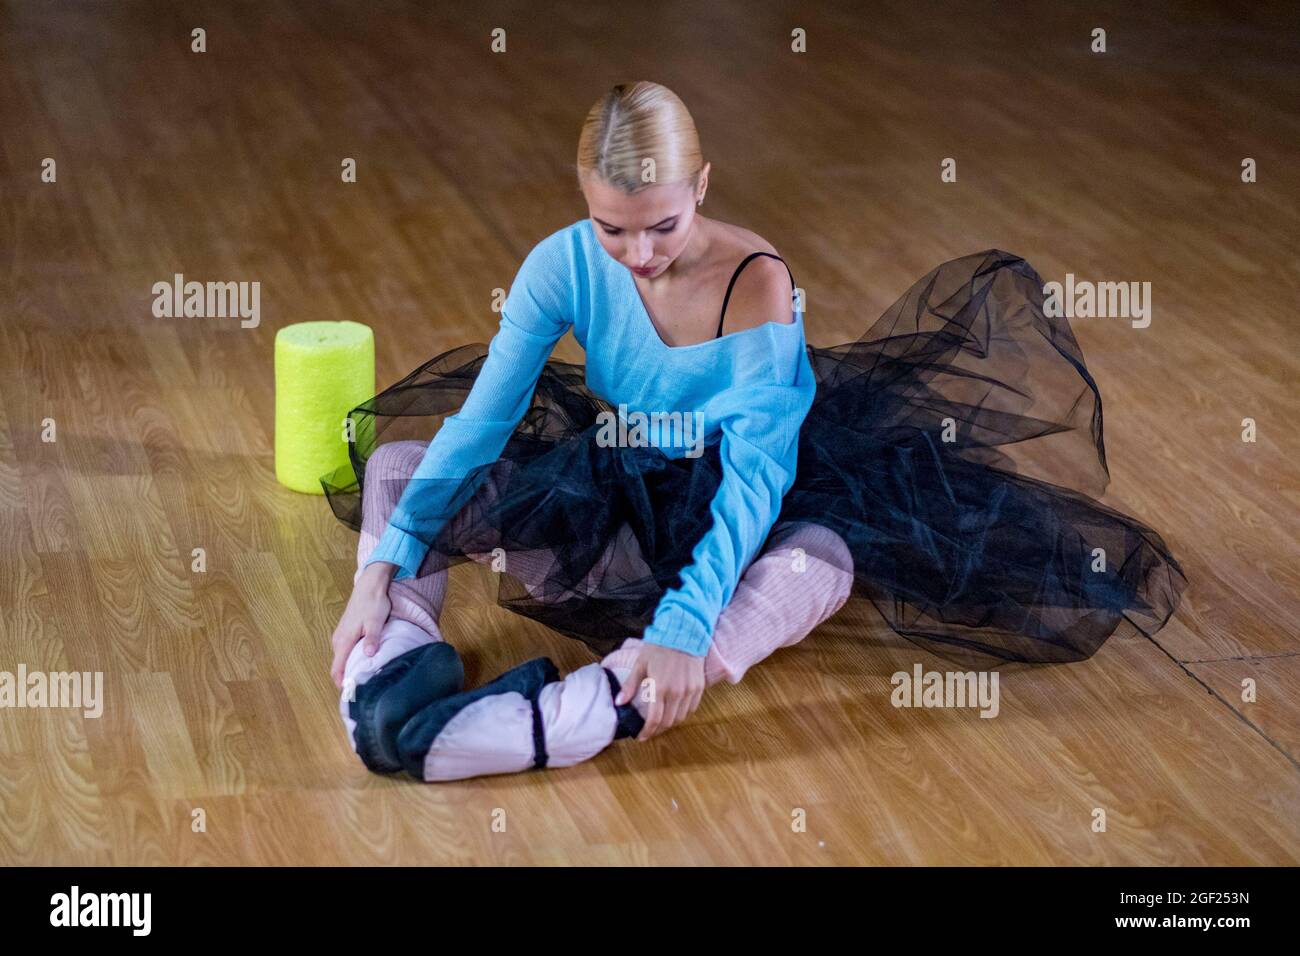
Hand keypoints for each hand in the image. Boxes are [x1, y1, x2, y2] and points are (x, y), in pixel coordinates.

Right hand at [329, 563, 394, 688]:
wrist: (370, 586)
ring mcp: (341, 636)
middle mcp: (338, 640)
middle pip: (338, 666)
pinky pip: (345, 652)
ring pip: (342, 659)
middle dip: (346, 680)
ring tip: (363, 681)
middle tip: (360, 692)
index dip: (341, 684)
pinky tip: (363, 664)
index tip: (350, 697)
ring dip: (349, 670)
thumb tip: (368, 655)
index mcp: (343, 640)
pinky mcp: (346, 632)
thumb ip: (372, 639)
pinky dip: (350, 660)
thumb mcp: (375, 622)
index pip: (337, 669)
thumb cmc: (373, 603)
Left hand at [614, 643, 705, 739]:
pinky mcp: (699, 687)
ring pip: (680, 717)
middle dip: (657, 729)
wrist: (684, 634)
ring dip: (670, 723)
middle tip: (649, 730)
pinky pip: (691, 708)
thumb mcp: (640, 665)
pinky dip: (682, 713)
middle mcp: (676, 692)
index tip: (641, 737)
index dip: (647, 732)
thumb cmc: (659, 648)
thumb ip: (630, 686)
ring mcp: (690, 691)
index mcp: (660, 688)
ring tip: (661, 721)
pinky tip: (674, 711)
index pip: (654, 720)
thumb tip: (618, 702)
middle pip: (668, 722)